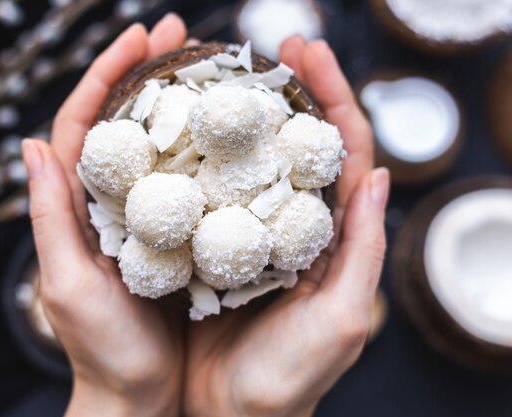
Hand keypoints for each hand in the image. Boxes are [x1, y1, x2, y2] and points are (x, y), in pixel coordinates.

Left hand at [22, 15, 187, 416]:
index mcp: (81, 206)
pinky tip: (236, 133)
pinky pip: (195, 183)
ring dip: (186, 103)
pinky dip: (211, 151)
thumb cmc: (103, 349)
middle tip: (185, 32)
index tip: (141, 36)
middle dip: (152, 72)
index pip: (86, 124)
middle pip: (128, 122)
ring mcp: (151, 216)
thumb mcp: (69, 284)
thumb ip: (51, 218)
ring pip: (165, 146)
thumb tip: (30, 144)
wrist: (143, 395)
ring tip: (214, 68)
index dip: (109, 74)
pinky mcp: (182, 235)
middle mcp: (116, 202)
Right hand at [184, 37, 389, 416]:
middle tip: (264, 44)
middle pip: (292, 143)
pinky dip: (197, 157)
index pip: (339, 151)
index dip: (330, 96)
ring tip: (218, 73)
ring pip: (246, 160)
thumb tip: (375, 178)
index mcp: (327, 236)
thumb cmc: (287, 379)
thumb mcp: (339, 322)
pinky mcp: (208, 245)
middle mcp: (288, 225)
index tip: (307, 51)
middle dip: (285, 88)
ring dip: (237, 114)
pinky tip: (180, 131)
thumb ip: (361, 253)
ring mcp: (246, 231)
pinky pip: (204, 191)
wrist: (225, 414)